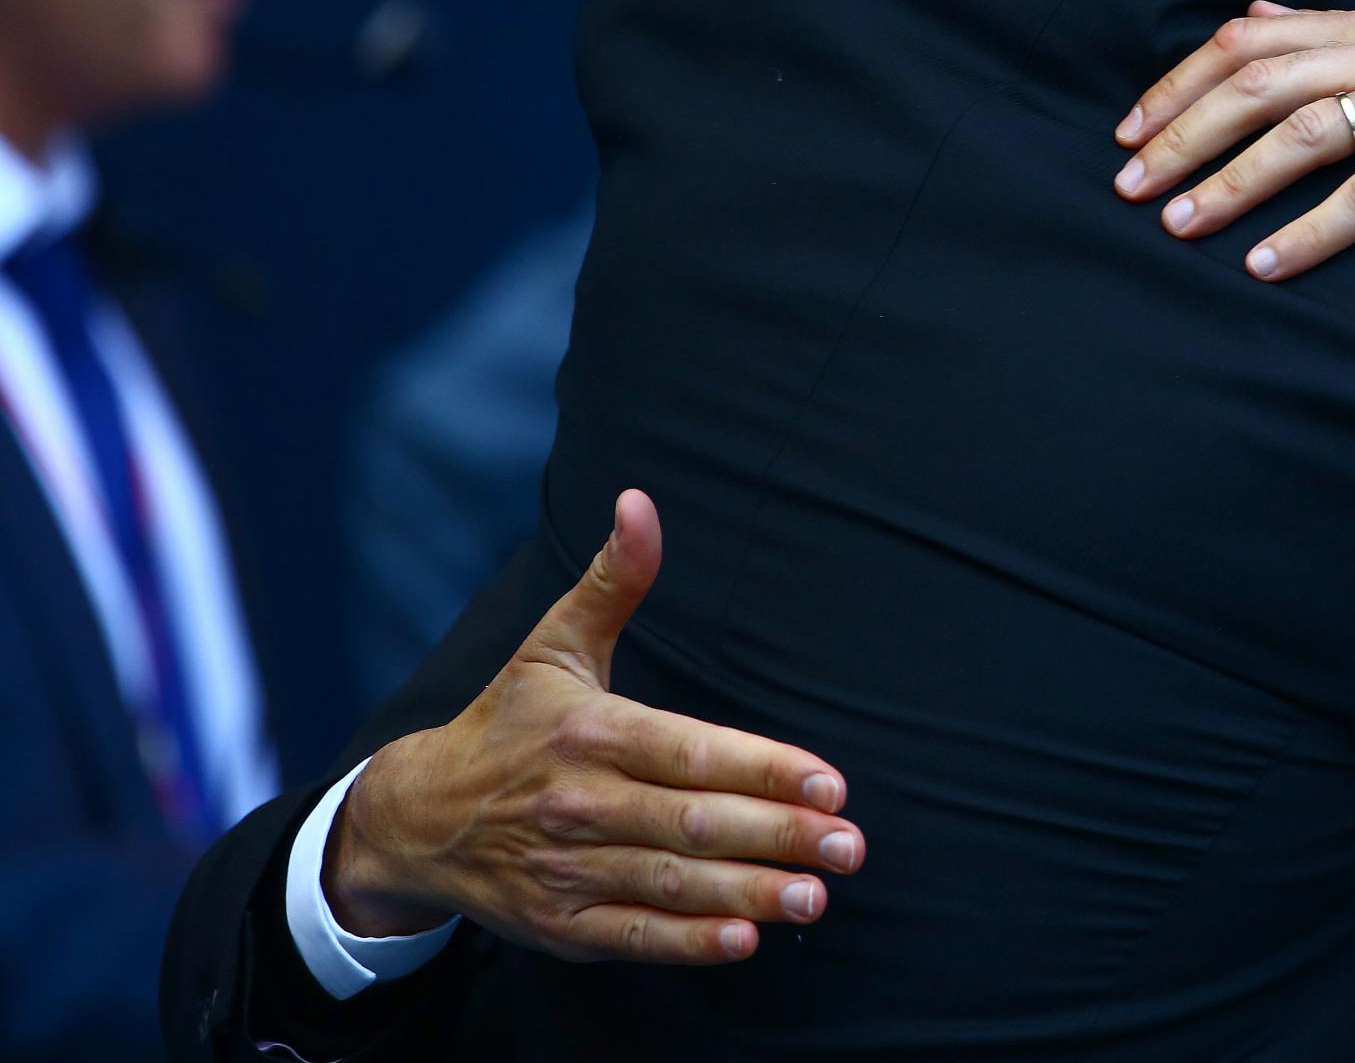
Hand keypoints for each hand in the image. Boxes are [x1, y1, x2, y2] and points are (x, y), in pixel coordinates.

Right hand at [324, 490, 863, 964]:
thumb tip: (640, 501)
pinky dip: (688, 942)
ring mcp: (566, 870)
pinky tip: (745, 939)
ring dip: (749, 893)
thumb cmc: (508, 723)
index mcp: (592, 733)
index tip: (830, 784)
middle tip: (850, 846)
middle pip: (694, 823)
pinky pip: (633, 936)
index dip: (764, 770)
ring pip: (671, 883)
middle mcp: (580, 802)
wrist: (415, 818)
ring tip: (816, 895)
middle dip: (779, 836)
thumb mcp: (553, 645)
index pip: (692, 753)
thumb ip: (612, 580)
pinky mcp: (558, 925)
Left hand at [1113, 3, 1354, 281]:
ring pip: (1304, 132)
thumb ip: (1339, 43)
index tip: (1128, 130)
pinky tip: (1265, 264)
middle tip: (1125, 185)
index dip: (1180, 82)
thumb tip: (1250, 20)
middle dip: (1182, 134)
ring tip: (1177, 225)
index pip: (1251, 40)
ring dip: (1229, 182)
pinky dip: (1309, 232)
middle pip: (1260, 82)